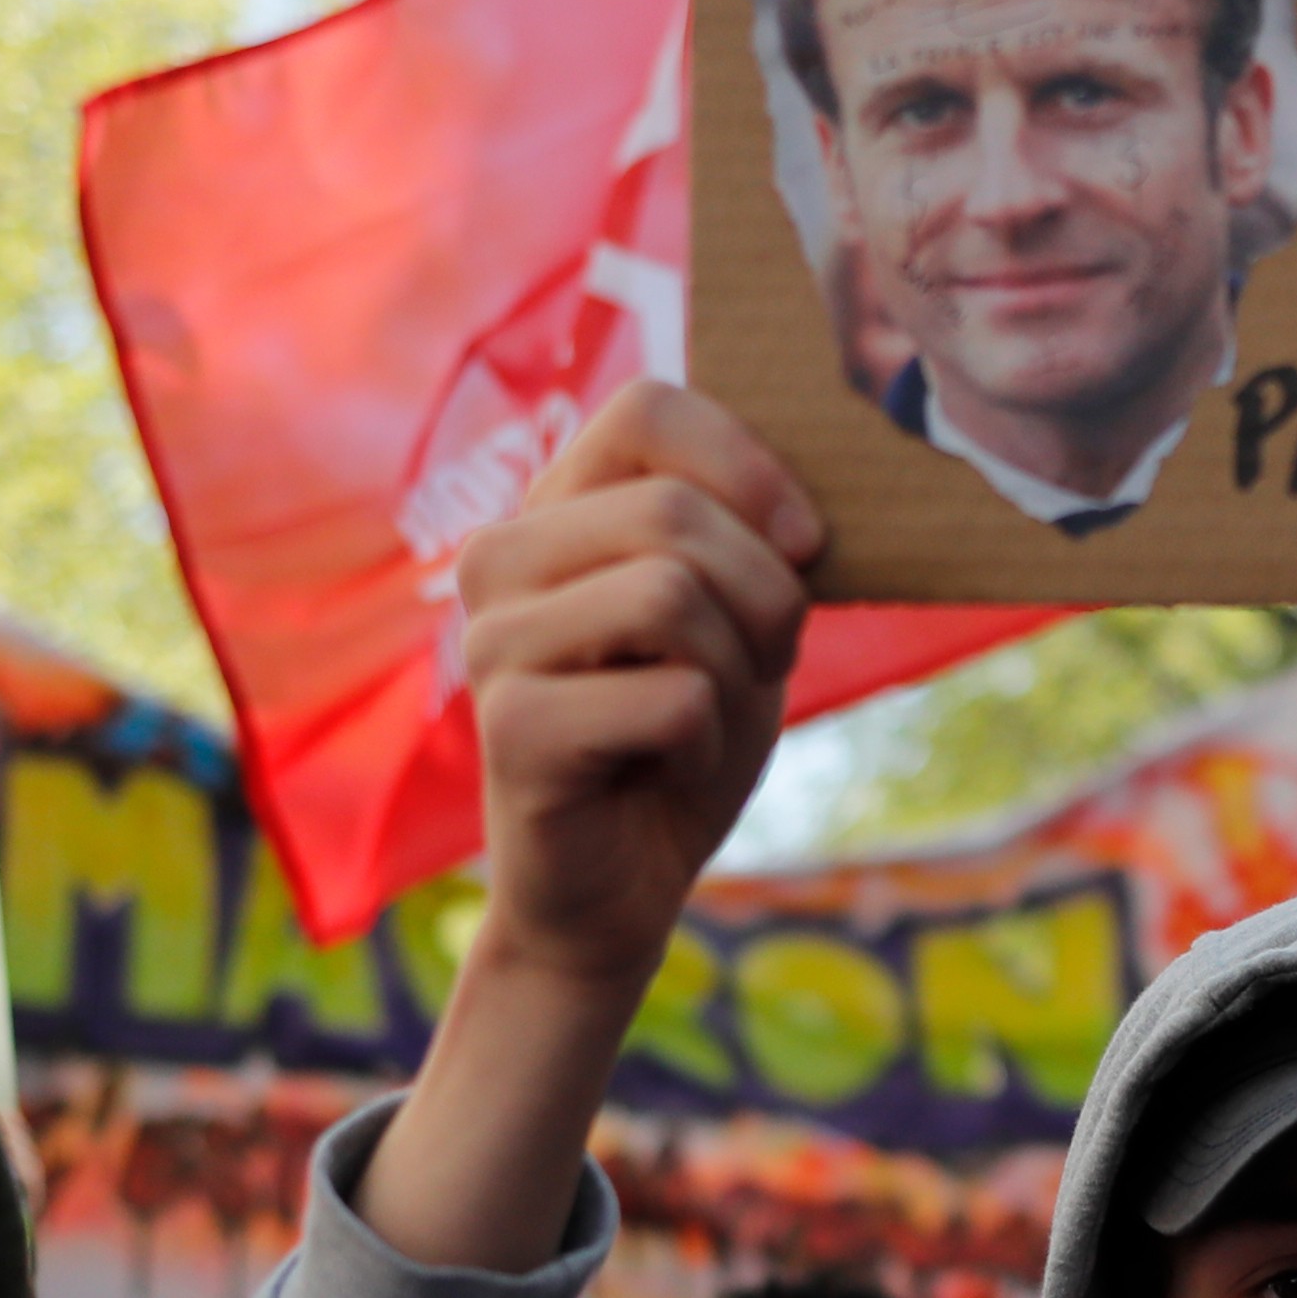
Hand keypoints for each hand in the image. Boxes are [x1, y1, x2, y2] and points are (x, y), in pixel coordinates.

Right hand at [355, 385, 821, 1276]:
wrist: (619, 891)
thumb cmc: (680, 742)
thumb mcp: (733, 618)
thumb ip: (747, 537)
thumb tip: (803, 499)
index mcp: (555, 509)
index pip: (648, 406)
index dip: (748, 463)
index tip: (803, 543)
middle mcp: (501, 558)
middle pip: (675, 511)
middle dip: (767, 594)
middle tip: (764, 663)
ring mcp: (493, 642)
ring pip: (673, 595)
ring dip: (736, 672)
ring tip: (703, 719)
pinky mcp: (512, 728)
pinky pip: (673, 700)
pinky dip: (705, 746)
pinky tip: (661, 774)